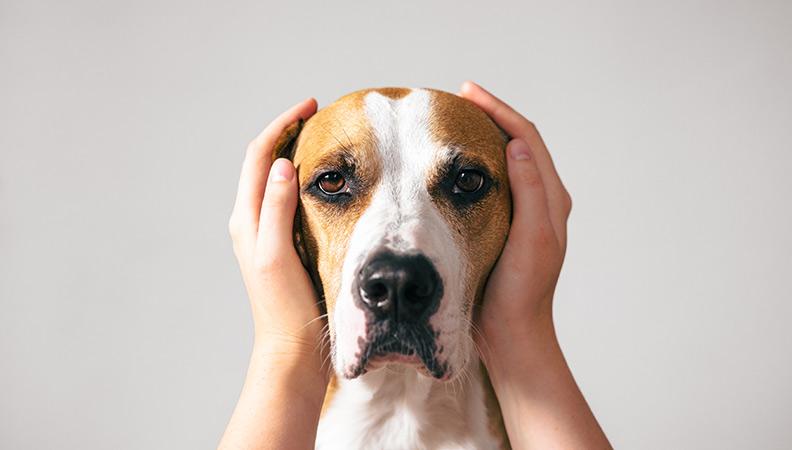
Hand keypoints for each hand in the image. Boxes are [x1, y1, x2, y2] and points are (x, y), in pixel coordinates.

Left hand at [228, 98, 324, 360]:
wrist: (290, 350)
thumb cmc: (286, 308)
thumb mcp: (278, 254)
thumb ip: (276, 209)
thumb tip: (282, 165)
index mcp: (246, 219)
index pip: (259, 156)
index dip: (282, 126)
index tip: (311, 107)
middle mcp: (250, 222)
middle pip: (263, 163)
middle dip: (287, 133)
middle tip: (318, 117)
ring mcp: (264, 234)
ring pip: (274, 180)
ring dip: (293, 154)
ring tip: (322, 140)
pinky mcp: (280, 245)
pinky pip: (286, 199)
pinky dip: (301, 180)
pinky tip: (325, 183)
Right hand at [461, 82, 609, 448]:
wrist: (512, 333)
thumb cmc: (521, 291)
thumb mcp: (531, 239)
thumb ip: (531, 192)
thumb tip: (516, 145)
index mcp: (551, 199)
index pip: (526, 139)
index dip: (499, 111)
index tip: (467, 93)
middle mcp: (541, 201)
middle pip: (517, 143)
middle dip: (490, 116)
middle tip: (458, 99)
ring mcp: (522, 213)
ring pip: (504, 161)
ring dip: (483, 137)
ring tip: (455, 122)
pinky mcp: (504, 225)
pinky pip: (491, 183)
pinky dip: (474, 164)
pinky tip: (453, 165)